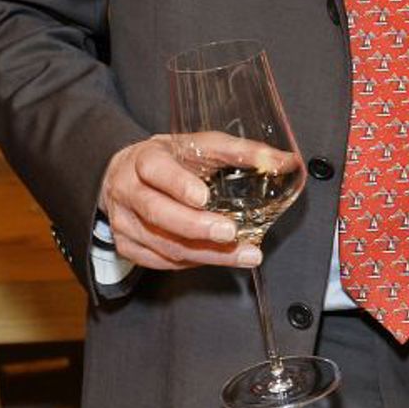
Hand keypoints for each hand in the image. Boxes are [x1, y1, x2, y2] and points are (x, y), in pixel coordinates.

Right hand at [96, 134, 261, 270]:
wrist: (128, 175)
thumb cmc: (172, 159)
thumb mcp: (201, 146)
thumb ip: (241, 152)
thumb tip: (285, 162)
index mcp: (144, 160)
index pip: (156, 171)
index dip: (178, 184)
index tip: (203, 197)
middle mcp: (127, 191)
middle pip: (158, 213)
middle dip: (197, 227)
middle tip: (231, 233)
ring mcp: (122, 222)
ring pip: (164, 244)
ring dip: (206, 253)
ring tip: (244, 254)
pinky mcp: (125, 246)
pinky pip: (162, 261)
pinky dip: (193, 261)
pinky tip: (219, 257)